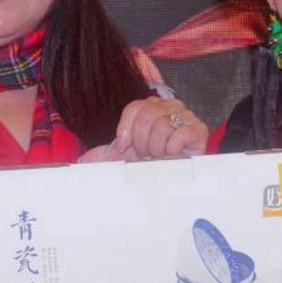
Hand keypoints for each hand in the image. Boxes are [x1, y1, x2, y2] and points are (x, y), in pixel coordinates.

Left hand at [81, 96, 206, 161]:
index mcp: (152, 106)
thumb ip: (108, 152)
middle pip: (147, 115)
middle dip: (141, 141)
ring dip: (157, 149)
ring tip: (161, 156)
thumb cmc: (154, 162)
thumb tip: (83, 161)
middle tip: (146, 154)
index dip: (125, 129)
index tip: (123, 148)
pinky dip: (171, 151)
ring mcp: (187, 115)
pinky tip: (173, 156)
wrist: (179, 176)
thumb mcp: (128, 155)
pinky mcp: (199, 129)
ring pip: (161, 126)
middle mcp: (170, 106)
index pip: (134, 108)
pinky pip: (178, 135)